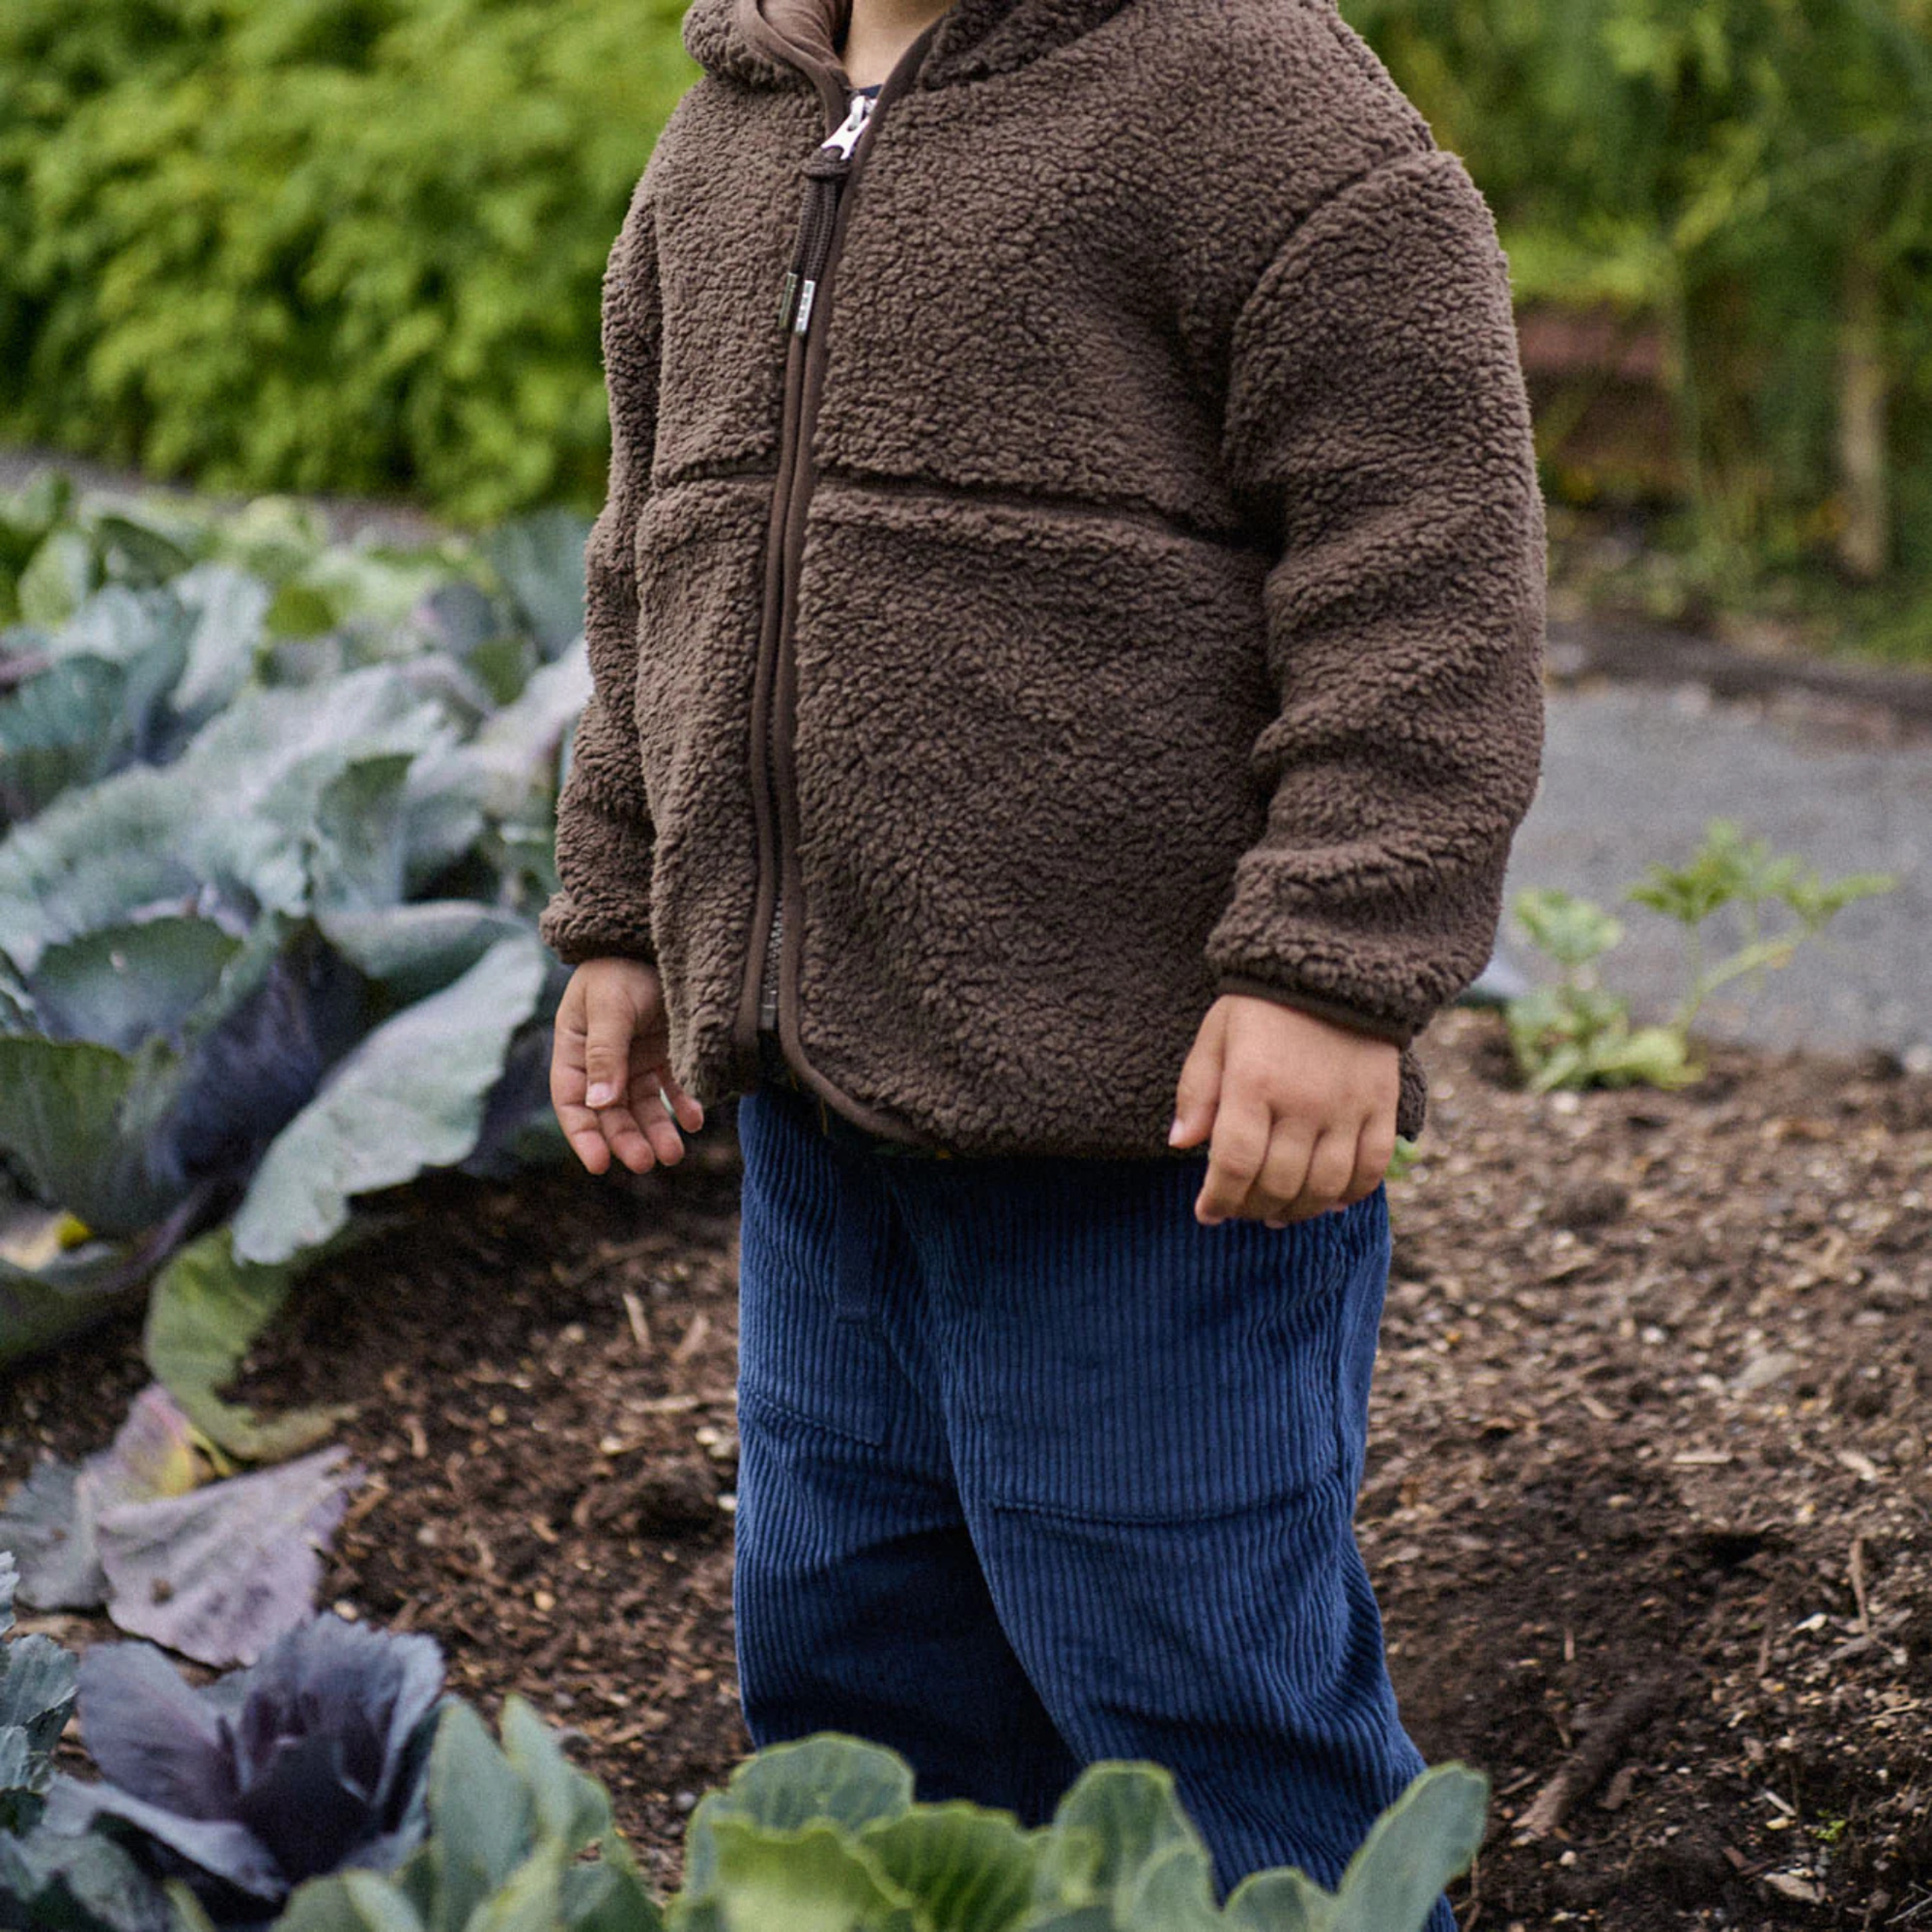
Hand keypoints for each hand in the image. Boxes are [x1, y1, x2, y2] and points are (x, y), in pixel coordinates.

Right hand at [550, 957, 704, 1174]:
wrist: (653, 939)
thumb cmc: (620, 968)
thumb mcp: (609, 1007)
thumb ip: (606, 1052)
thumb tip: (599, 1104)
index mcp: (575, 1050)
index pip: (574, 1103)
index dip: (584, 1136)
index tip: (601, 1164)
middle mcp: (604, 1062)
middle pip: (611, 1112)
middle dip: (627, 1139)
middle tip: (647, 1162)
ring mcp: (636, 1059)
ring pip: (643, 1107)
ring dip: (656, 1130)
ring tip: (673, 1153)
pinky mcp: (666, 1052)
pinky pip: (673, 1088)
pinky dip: (683, 1105)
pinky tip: (695, 1119)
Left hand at [1170, 994, 1397, 1225]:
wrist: (1335, 965)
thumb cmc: (1263, 1004)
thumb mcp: (1216, 1034)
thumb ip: (1197, 1090)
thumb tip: (1180, 1143)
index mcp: (1254, 1082)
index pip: (1235, 1164)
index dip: (1219, 1199)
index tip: (1207, 1212)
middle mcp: (1303, 1101)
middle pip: (1279, 1183)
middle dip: (1252, 1208)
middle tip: (1239, 1211)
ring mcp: (1347, 1106)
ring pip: (1325, 1186)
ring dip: (1298, 1211)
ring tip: (1278, 1213)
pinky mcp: (1381, 1104)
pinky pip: (1371, 1167)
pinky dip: (1351, 1195)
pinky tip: (1328, 1201)